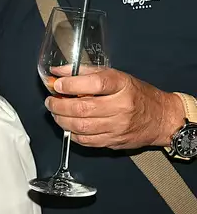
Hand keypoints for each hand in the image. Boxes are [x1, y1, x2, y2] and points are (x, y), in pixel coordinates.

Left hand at [45, 68, 184, 149]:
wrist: (161, 118)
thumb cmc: (137, 94)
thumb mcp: (117, 76)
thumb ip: (87, 73)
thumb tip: (59, 72)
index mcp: (122, 86)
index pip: (95, 83)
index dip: (71, 84)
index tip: (57, 84)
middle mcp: (121, 107)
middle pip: (83, 108)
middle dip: (60, 105)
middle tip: (51, 101)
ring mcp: (118, 127)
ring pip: (82, 127)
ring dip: (62, 120)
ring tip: (55, 113)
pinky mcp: (114, 141)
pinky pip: (87, 141)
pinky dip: (72, 133)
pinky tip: (68, 125)